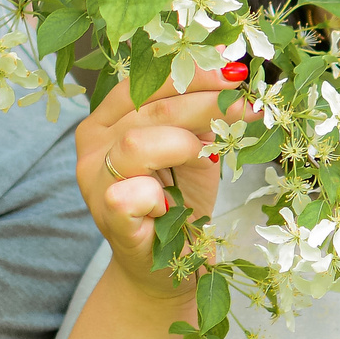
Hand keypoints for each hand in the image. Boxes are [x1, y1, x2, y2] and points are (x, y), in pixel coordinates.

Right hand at [76, 71, 251, 300]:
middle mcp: (93, 145)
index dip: (190, 72)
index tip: (233, 70)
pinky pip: (131, 194)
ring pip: (137, 143)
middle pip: (148, 107)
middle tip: (246, 106)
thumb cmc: (179, 204)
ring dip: (185, 145)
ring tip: (210, 157)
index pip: (143, 82)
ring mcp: (93, 181)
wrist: (168, 268)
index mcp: (107, 120)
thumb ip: (200, 114)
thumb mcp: (193, 149)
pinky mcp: (107, 217)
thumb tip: (230, 70)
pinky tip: (171, 205)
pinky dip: (159, 195)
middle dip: (205, 102)